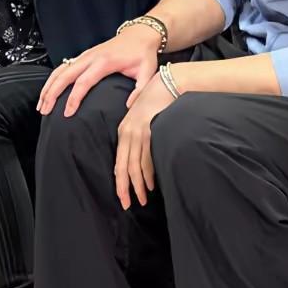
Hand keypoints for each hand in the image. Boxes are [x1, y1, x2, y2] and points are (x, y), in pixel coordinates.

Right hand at [37, 24, 160, 117]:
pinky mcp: (84, 56)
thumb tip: (128, 107)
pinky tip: (48, 90)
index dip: (74, 98)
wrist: (140, 33)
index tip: (67, 113)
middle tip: (45, 110)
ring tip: (41, 104)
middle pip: (65, 75)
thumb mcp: (147, 71)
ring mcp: (85, 55)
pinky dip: (53, 78)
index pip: (83, 82)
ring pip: (60, 70)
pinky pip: (64, 67)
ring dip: (49, 86)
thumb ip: (139, 90)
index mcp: (104, 62)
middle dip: (52, 93)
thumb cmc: (143, 53)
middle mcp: (91, 57)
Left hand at [115, 75, 174, 209]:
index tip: (123, 197)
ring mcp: (138, 131)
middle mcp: (127, 132)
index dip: (119, 182)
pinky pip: (147, 157)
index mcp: (124, 130)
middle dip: (125, 188)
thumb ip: (138, 136)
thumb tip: (140, 159)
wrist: (169, 83)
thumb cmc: (158, 101)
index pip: (118, 162)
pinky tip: (150, 184)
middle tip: (128, 205)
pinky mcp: (149, 129)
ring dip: (138, 185)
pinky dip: (148, 173)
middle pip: (123, 167)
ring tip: (143, 199)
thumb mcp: (142, 118)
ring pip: (135, 166)